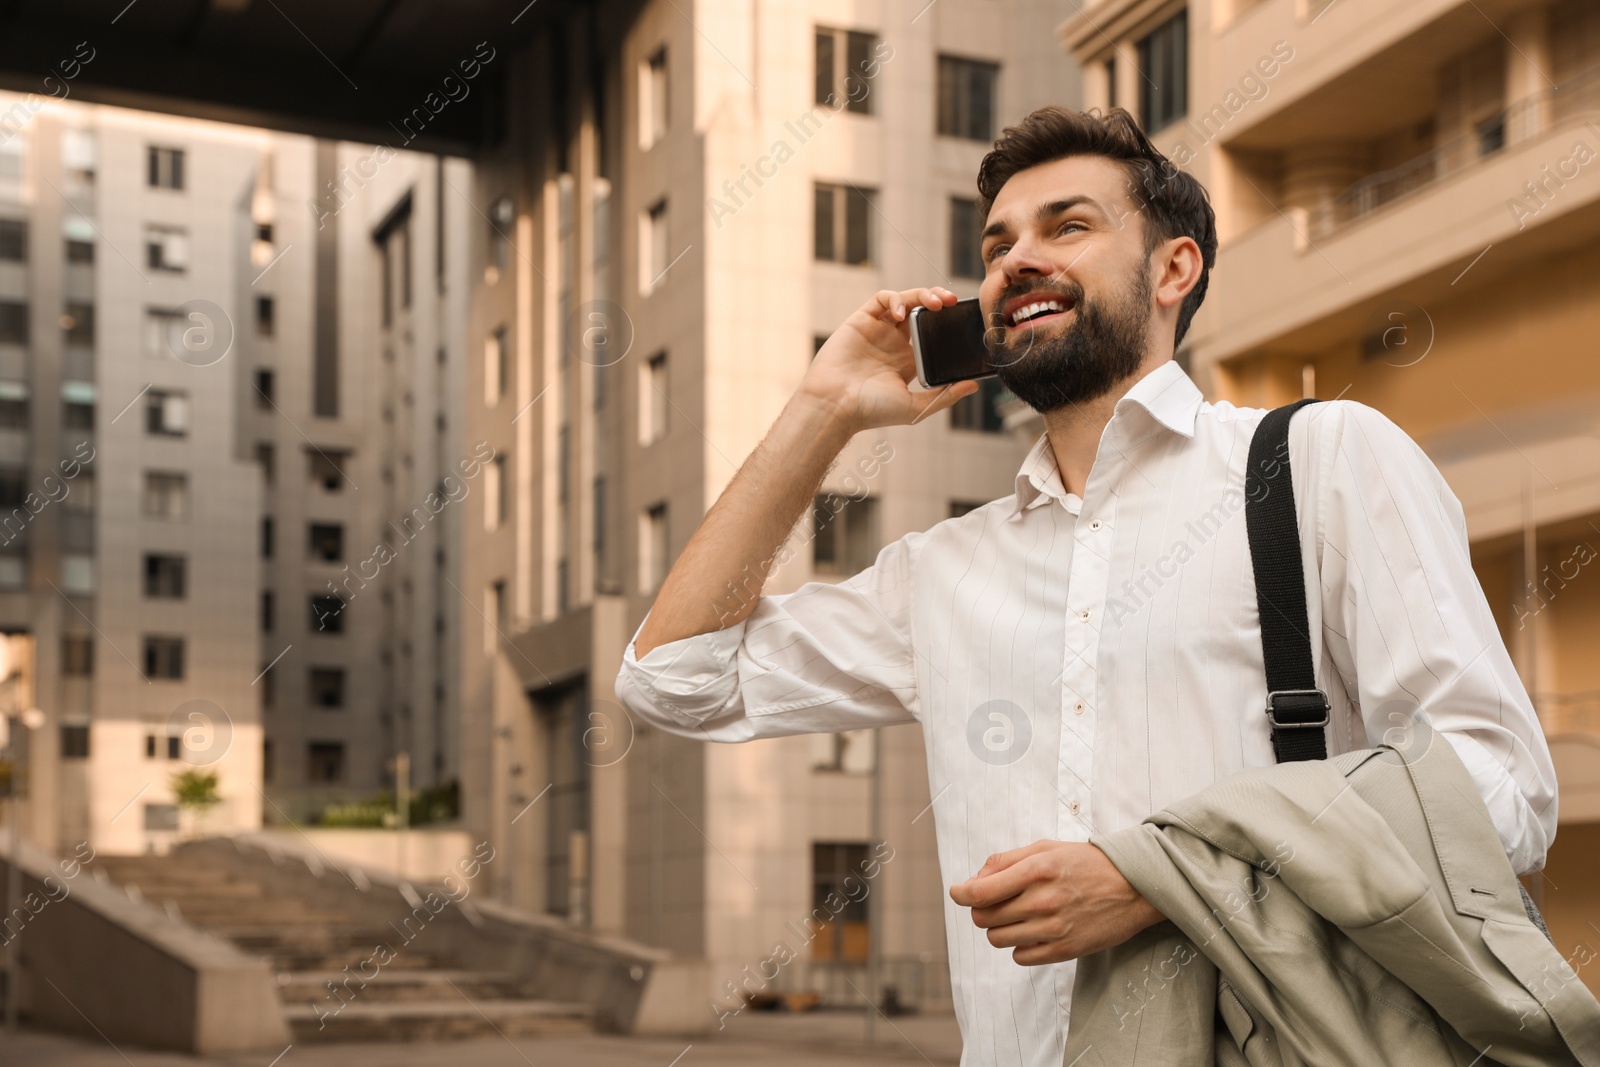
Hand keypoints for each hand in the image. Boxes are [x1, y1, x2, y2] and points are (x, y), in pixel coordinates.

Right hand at [799, 286, 979, 432]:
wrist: (836, 406)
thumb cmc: (871, 411)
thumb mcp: (915, 408)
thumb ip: (944, 396)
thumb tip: (973, 385)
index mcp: (907, 361)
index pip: (932, 333)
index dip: (947, 323)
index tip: (963, 321)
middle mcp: (893, 343)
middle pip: (920, 312)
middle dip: (938, 301)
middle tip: (953, 301)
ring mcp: (877, 331)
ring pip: (904, 300)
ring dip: (921, 295)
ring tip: (936, 302)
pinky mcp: (861, 321)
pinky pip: (881, 299)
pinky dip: (895, 298)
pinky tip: (902, 311)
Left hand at [949, 840, 1162, 965]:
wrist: (1134, 888)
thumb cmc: (1087, 863)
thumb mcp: (1046, 848)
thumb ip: (1006, 861)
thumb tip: (973, 881)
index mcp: (1037, 869)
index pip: (981, 892)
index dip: (960, 894)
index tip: (958, 892)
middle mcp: (1044, 900)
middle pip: (984, 917)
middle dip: (980, 909)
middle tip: (993, 902)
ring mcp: (1054, 929)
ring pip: (998, 939)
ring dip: (998, 928)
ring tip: (1016, 915)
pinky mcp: (1064, 951)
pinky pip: (1020, 957)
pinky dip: (1019, 946)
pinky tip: (1032, 931)